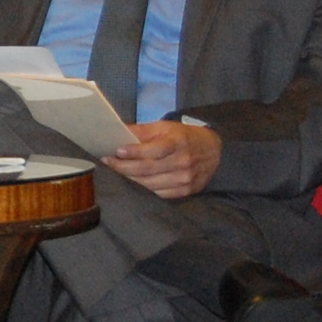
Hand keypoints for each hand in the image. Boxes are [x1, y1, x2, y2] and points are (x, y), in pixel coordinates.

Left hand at [106, 119, 220, 199]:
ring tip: (115, 173)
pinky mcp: (185, 191)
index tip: (117, 151)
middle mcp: (183, 162)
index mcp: (178, 142)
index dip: (134, 152)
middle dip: (124, 167)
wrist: (214, 152)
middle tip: (108, 163)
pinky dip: (142, 190)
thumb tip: (118, 132)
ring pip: (150, 185)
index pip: (154, 150)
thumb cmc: (184, 137)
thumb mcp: (166, 127)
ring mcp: (185, 179)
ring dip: (130, 180)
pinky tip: (131, 184)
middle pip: (148, 169)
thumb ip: (142, 131)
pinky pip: (158, 194)